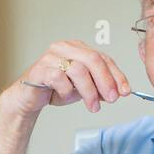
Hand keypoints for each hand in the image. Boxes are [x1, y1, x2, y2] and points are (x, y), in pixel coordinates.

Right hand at [0, 40, 131, 117]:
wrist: (28, 98)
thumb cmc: (54, 90)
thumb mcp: (82, 89)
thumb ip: (99, 87)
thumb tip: (117, 92)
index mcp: (77, 48)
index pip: (103, 58)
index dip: (117, 75)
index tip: (125, 91)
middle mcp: (65, 48)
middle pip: (93, 59)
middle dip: (106, 81)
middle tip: (112, 98)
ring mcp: (51, 56)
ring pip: (78, 69)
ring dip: (89, 91)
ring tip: (93, 106)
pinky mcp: (40, 68)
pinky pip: (59, 78)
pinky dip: (67, 91)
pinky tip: (66, 97)